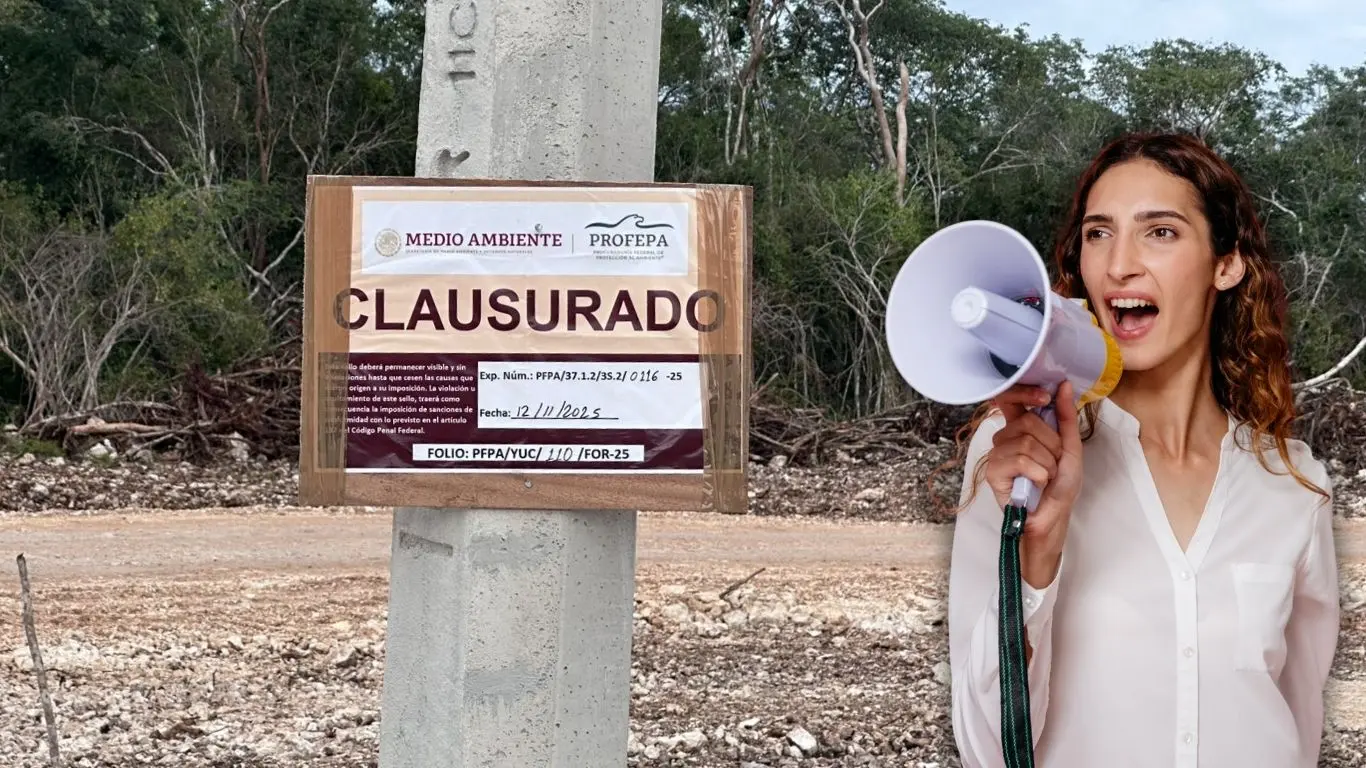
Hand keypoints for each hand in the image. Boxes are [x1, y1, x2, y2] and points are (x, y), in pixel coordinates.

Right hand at [983, 380, 1083, 587]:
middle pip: (1026, 421)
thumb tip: (1064, 385)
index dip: (1023, 392)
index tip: (1045, 397)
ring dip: (1046, 463)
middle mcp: (1006, 438)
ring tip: (1045, 477)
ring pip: (1025, 441)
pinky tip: (1035, 484)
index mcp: (1021, 428)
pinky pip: (1019, 460)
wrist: (1053, 517)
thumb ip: (1065, 417)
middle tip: (1053, 463)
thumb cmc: (1060, 486)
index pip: (1010, 398)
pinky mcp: (994, 472)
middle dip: (1051, 444)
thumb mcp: (1070, 448)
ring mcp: (998, 454)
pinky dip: (1037, 473)